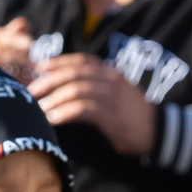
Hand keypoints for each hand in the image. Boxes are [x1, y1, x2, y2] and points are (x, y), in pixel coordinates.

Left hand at [29, 54, 156, 157]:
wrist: (158, 131)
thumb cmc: (130, 114)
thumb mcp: (116, 93)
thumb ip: (96, 87)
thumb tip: (64, 88)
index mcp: (111, 72)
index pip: (82, 61)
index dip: (59, 62)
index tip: (39, 67)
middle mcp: (112, 80)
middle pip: (74, 74)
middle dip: (50, 81)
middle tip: (33, 92)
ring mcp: (113, 97)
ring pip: (76, 91)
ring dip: (54, 100)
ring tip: (40, 110)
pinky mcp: (112, 116)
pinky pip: (83, 110)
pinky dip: (64, 113)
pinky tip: (54, 120)